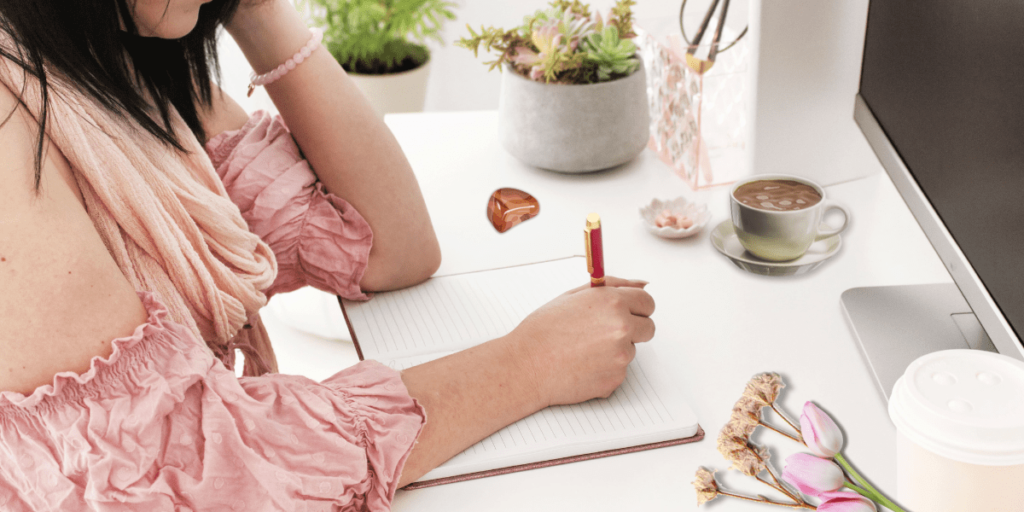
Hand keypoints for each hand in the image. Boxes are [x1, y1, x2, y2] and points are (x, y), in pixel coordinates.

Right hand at [506, 277, 654, 406]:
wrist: (526, 365)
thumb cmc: (543, 331)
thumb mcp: (573, 296)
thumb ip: (612, 286)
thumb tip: (641, 285)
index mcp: (612, 302)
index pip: (647, 303)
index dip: (637, 308)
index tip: (629, 312)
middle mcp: (622, 327)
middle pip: (648, 328)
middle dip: (633, 329)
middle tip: (605, 333)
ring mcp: (621, 356)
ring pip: (631, 351)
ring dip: (615, 350)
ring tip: (583, 350)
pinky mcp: (616, 379)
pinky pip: (619, 371)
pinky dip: (606, 369)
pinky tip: (582, 365)